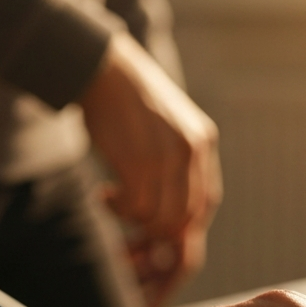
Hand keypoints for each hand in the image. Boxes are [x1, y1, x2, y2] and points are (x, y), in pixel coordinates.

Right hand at [80, 31, 221, 306]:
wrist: (101, 68)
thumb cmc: (123, 102)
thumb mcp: (162, 129)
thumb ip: (172, 164)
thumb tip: (164, 214)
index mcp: (202, 143)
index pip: (203, 205)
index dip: (180, 231)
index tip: (154, 239)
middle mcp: (194, 151)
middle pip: (186, 220)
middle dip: (157, 236)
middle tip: (127, 232)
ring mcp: (170, 156)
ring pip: (162, 220)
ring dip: (134, 222)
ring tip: (111, 203)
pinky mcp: (142, 160)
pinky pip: (138, 209)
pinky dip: (118, 210)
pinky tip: (102, 193)